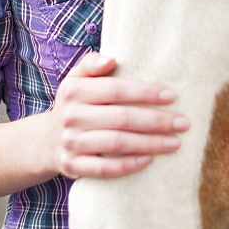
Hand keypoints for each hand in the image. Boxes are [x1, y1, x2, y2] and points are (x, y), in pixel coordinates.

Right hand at [47, 53, 188, 179]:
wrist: (45, 140)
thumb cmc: (74, 103)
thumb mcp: (76, 78)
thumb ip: (92, 63)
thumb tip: (111, 59)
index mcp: (74, 90)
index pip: (115, 89)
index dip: (145, 92)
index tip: (172, 96)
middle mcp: (71, 116)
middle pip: (121, 118)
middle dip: (156, 121)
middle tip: (183, 123)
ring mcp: (71, 143)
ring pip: (116, 143)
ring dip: (150, 143)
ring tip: (175, 143)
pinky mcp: (73, 166)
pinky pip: (104, 168)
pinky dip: (128, 165)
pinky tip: (149, 160)